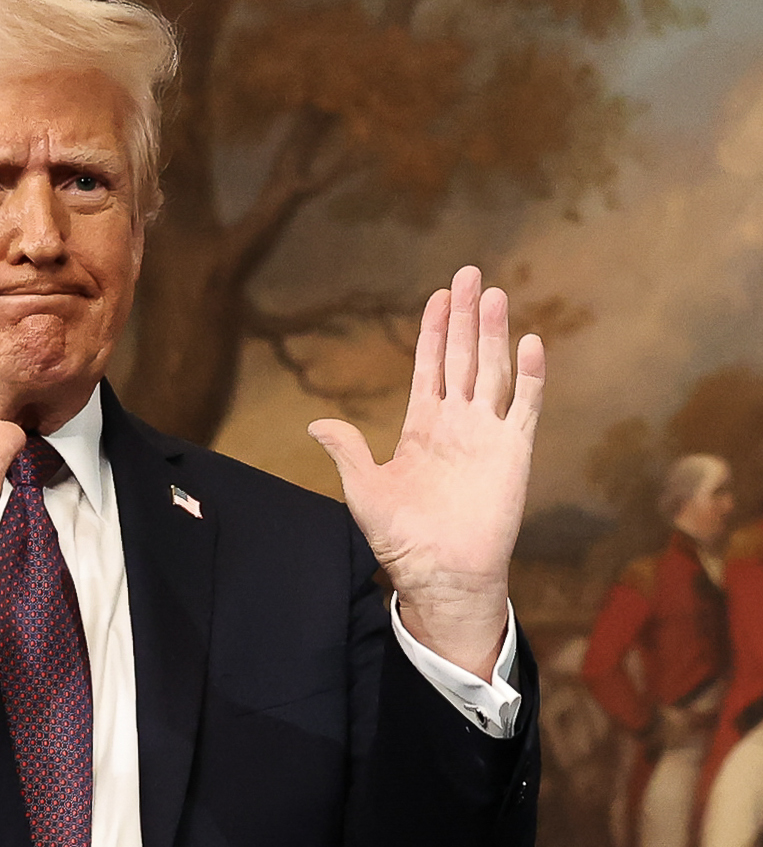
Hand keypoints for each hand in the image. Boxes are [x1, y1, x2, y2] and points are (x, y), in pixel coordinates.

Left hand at [309, 266, 544, 677]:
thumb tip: (316, 423)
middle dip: (464, 316)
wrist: (439, 573)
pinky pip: (523, 406)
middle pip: (463, 357)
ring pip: (492, 371)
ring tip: (494, 294)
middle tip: (470, 273)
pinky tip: (529, 342)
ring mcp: (487, 434)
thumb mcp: (363, 489)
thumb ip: (346, 451)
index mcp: (421, 427)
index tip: (437, 294)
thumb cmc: (400, 538)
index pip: (430, 366)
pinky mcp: (513, 452)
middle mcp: (457, 423)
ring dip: (493, 333)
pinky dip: (529, 375)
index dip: (433, 331)